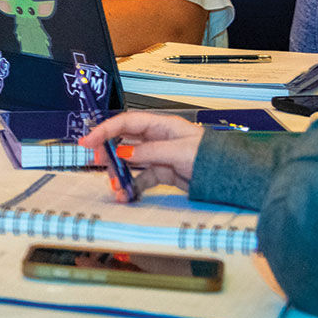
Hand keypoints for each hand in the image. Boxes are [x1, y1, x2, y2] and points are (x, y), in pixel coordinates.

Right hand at [77, 112, 204, 200]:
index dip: (104, 130)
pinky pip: (140, 178)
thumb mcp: (179, 151)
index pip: (126, 123)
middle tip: (97, 165)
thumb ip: (150, 151)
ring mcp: (158, 157)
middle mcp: (157, 139)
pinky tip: (127, 195)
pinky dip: (132, 187)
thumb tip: (124, 152)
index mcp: (161, 125)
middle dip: (108, 154)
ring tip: (116, 189)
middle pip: (123, 142)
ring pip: (129, 163)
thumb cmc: (211, 157)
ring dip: (119, 175)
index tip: (88, 141)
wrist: (228, 178)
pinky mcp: (162, 173)